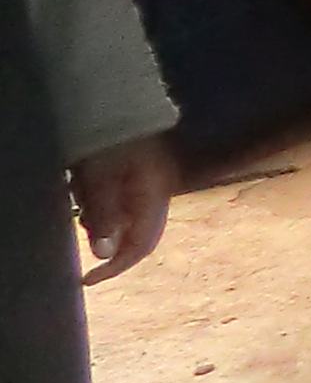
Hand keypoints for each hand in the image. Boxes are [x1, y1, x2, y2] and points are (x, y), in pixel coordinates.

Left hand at [68, 134, 172, 285]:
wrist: (114, 102)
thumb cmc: (107, 138)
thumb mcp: (99, 179)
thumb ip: (105, 217)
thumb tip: (104, 255)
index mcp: (155, 195)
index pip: (142, 245)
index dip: (116, 267)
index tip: (88, 279)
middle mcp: (157, 193)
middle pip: (133, 233)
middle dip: (104, 235)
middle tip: (81, 221)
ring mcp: (150, 183)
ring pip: (123, 217)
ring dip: (99, 216)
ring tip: (83, 190)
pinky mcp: (139, 174)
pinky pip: (120, 201)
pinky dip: (100, 203)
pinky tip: (88, 183)